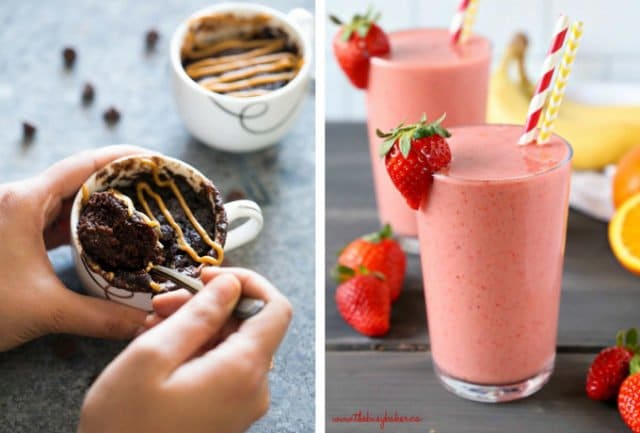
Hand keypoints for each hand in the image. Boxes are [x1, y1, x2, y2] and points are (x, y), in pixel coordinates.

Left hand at [0, 146, 149, 350]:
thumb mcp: (46, 310)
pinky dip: (81, 225)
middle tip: (154, 190)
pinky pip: (54, 220)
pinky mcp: (12, 235)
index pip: (84, 164)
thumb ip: (101, 317)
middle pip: (78, 178)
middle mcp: (18, 201)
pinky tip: (103, 238)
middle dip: (118, 182)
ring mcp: (13, 217)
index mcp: (23, 202)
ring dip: (100, 205)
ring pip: (66, 199)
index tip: (155, 161)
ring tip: (137, 212)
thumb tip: (145, 325)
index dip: (124, 158)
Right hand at [78, 268, 292, 432]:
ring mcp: (242, 405)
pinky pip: (223, 369)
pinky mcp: (228, 415)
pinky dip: (197, 351)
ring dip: (197, 327)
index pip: (275, 308)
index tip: (208, 276)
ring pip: (232, 345)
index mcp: (244, 370)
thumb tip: (231, 285)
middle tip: (161, 304)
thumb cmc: (124, 424)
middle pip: (249, 325)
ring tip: (153, 327)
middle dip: (208, 305)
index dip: (248, 283)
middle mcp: (254, 388)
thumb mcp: (153, 356)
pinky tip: (162, 350)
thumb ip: (199, 314)